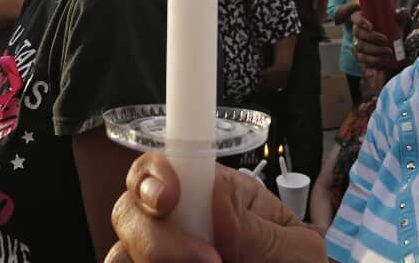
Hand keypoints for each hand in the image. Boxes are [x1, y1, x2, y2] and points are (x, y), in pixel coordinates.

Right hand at [107, 153, 325, 262]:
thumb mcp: (298, 252)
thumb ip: (260, 231)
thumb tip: (216, 199)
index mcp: (217, 195)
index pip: (166, 165)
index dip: (153, 175)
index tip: (167, 199)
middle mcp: (179, 223)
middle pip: (129, 211)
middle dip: (155, 239)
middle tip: (211, 262)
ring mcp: (162, 256)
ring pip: (120, 255)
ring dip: (150, 261)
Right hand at [352, 12, 400, 69]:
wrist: (390, 42)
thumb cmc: (389, 27)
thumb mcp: (395, 20)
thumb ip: (400, 16)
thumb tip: (404, 13)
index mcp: (361, 19)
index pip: (356, 18)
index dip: (361, 22)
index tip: (370, 26)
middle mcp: (357, 31)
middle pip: (359, 34)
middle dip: (372, 38)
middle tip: (386, 40)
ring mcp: (357, 45)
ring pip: (361, 48)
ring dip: (374, 51)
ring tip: (389, 52)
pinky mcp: (360, 56)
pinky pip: (363, 61)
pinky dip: (372, 64)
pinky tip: (381, 64)